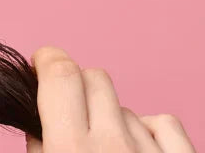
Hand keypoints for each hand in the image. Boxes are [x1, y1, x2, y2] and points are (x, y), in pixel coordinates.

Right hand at [27, 47, 194, 152]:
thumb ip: (41, 150)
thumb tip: (39, 125)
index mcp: (70, 149)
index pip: (62, 76)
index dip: (48, 60)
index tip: (43, 62)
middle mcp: (112, 145)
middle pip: (95, 78)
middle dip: (78, 85)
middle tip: (70, 107)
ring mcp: (151, 152)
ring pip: (127, 106)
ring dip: (111, 117)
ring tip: (105, 149)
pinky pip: (165, 123)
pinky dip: (150, 129)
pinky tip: (138, 148)